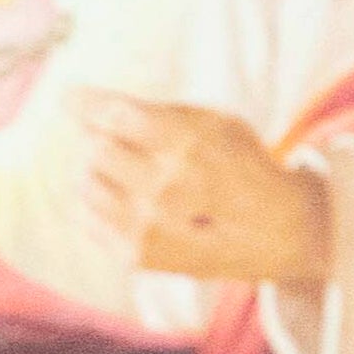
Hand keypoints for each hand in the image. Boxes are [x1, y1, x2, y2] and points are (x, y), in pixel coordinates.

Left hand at [70, 90, 335, 286]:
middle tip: (120, 141)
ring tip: (128, 173)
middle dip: (100, 138)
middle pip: (93, 148)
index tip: (70, 97)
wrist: (282, 232)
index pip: (113, 116)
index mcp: (187, 145)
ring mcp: (150, 227)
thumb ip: (153, 111)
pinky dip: (97, 203)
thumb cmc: (241, 166)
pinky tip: (126, 199)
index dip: (83, 102)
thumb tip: (81, 103)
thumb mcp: (215, 121)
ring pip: (85, 183)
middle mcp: (166, 187)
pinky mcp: (140, 256)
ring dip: (98, 172)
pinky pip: (87, 217)